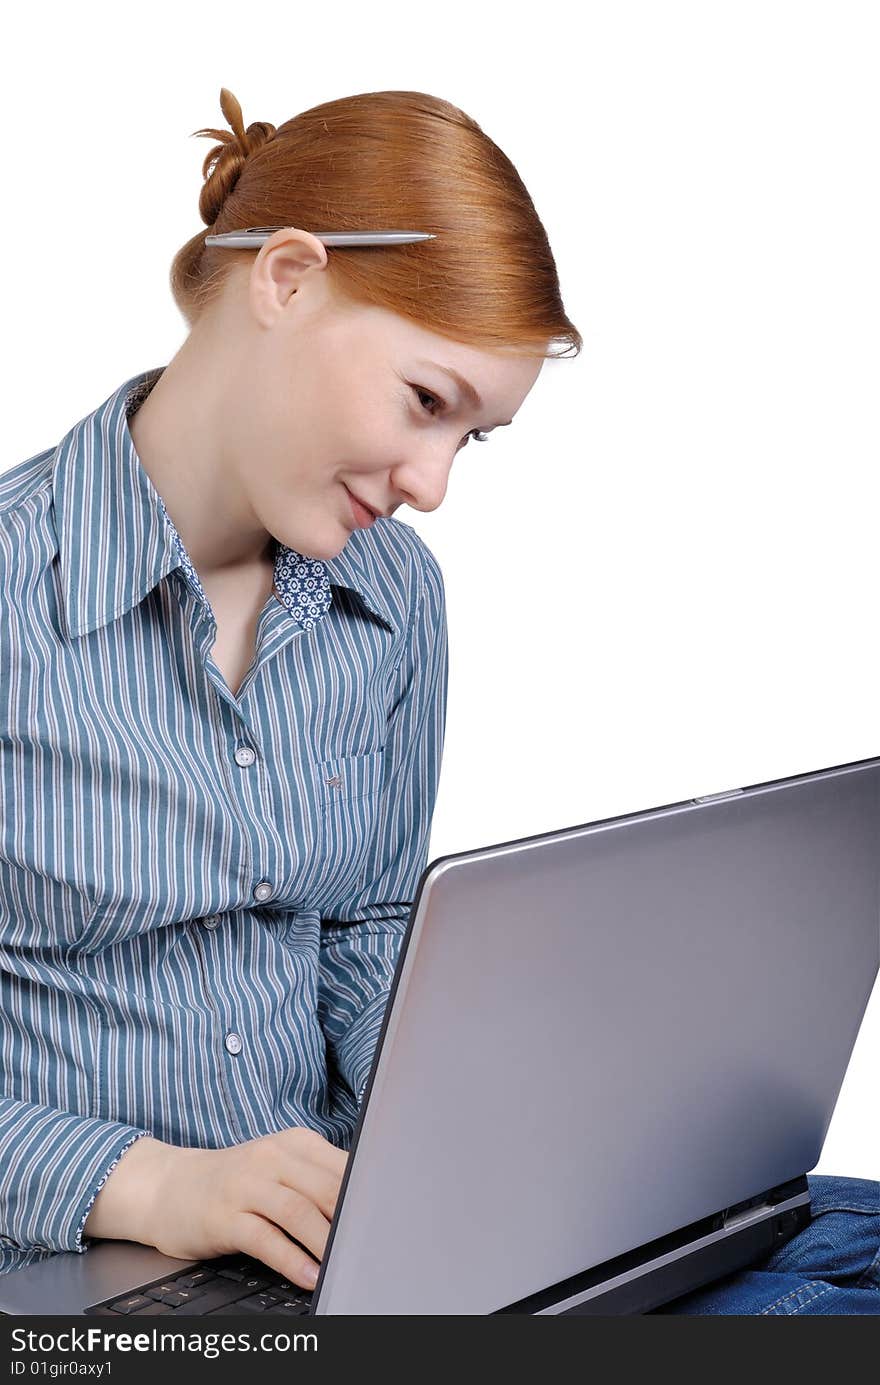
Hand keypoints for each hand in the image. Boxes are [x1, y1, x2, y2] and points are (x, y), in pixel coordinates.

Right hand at [86, 1128, 347, 1291]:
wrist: (169, 1187)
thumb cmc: (236, 1182)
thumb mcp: (279, 1169)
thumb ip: (319, 1180)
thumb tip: (366, 1207)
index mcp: (294, 1143)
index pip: (344, 1166)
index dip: (368, 1196)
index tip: (387, 1221)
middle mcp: (271, 1158)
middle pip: (326, 1188)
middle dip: (352, 1220)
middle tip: (373, 1245)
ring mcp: (245, 1186)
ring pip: (299, 1212)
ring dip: (326, 1242)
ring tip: (344, 1265)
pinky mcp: (224, 1217)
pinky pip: (266, 1240)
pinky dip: (292, 1260)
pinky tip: (310, 1276)